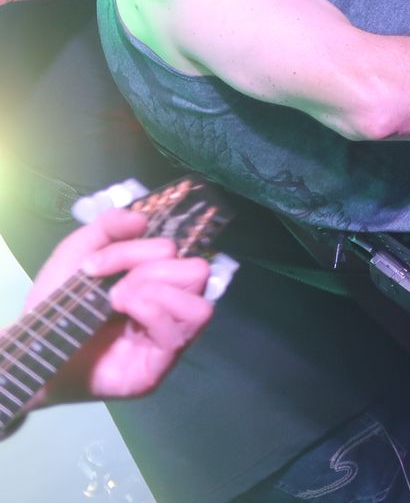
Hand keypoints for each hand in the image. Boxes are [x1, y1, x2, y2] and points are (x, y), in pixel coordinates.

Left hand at [25, 209, 213, 407]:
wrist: (30, 350)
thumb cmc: (57, 305)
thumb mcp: (78, 254)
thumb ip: (108, 226)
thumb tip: (143, 220)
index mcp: (158, 281)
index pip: (177, 252)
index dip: (138, 250)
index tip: (94, 266)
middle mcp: (172, 309)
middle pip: (198, 273)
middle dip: (151, 271)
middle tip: (113, 289)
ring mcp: (168, 341)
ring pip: (200, 307)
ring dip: (154, 294)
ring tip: (118, 302)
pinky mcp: (156, 368)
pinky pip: (178, 334)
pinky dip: (151, 313)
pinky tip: (123, 313)